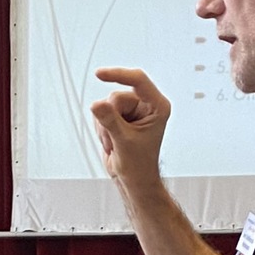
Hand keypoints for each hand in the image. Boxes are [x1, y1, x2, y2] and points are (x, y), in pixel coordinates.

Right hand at [91, 68, 170, 194]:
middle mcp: (147, 105)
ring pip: (107, 105)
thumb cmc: (138, 165)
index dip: (118, 75)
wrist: (134, 179)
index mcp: (157, 106)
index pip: (138, 81)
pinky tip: (111, 141)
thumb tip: (96, 104)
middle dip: (110, 118)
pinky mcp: (120, 116)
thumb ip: (110, 121)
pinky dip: (101, 128)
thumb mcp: (124, 141)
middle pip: (117, 97)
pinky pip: (101, 112)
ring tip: (115, 142)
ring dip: (105, 126)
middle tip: (115, 139)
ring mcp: (133, 110)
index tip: (100, 74)